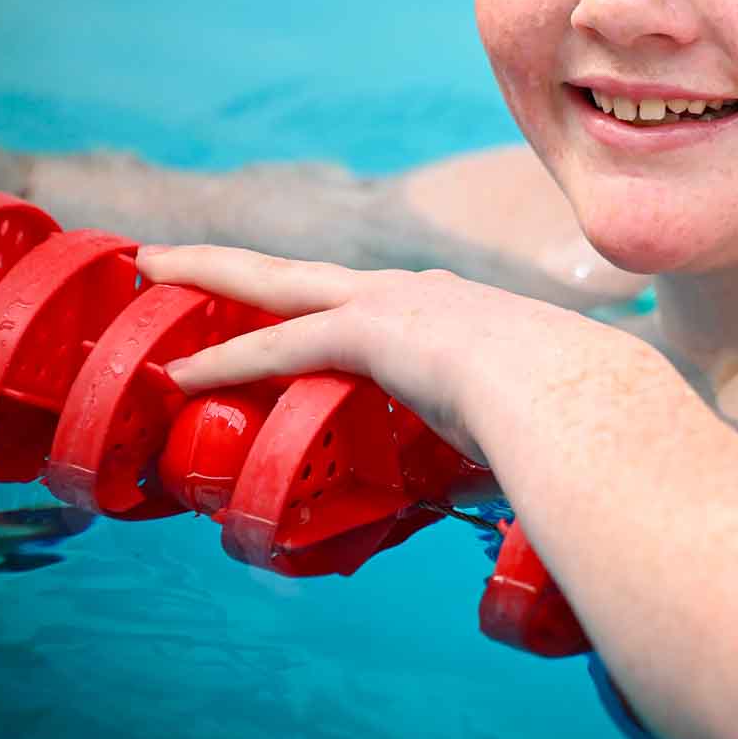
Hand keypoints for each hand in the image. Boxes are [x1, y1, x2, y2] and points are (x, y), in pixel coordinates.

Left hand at [133, 243, 618, 465]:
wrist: (584, 397)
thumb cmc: (574, 417)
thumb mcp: (530, 421)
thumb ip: (504, 442)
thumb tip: (517, 482)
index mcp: (452, 311)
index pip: (364, 300)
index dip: (319, 301)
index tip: (288, 305)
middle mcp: (415, 292)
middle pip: (298, 270)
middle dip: (231, 261)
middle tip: (169, 256)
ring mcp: (393, 305)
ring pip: (275, 283)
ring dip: (209, 278)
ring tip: (152, 270)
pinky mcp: (374, 333)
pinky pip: (283, 348)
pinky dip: (229, 361)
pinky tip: (183, 374)